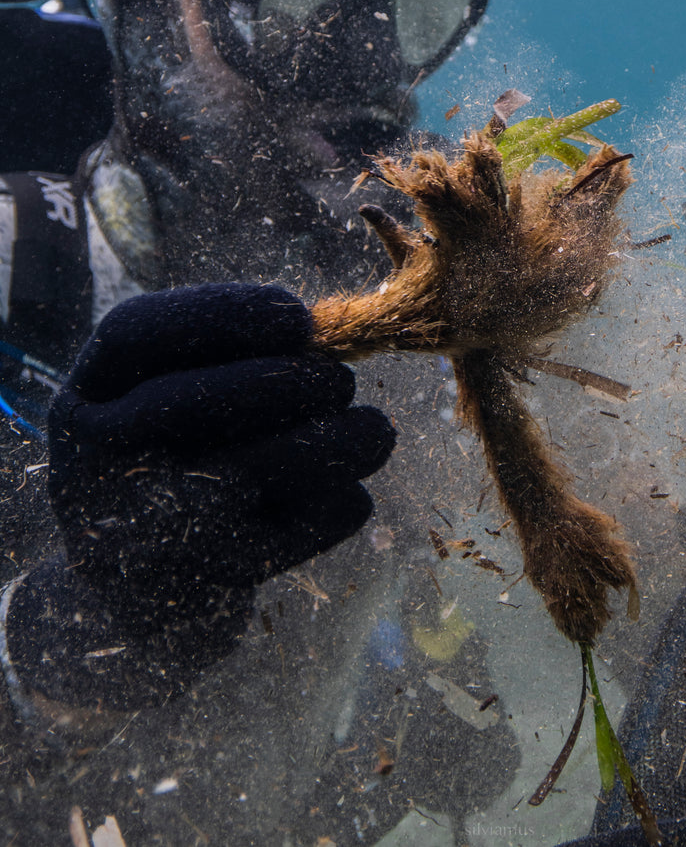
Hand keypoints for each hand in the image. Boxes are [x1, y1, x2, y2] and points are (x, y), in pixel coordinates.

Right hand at [47, 282, 393, 641]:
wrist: (141, 599)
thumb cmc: (177, 467)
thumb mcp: (171, 403)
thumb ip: (233, 360)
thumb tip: (327, 335)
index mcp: (82, 403)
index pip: (135, 331)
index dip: (224, 312)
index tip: (301, 314)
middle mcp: (90, 465)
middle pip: (186, 402)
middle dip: (285, 381)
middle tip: (343, 379)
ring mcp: (137, 533)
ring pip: (247, 471)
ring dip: (333, 443)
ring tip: (376, 429)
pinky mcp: (197, 587)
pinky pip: (285, 537)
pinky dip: (333, 506)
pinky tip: (350, 492)